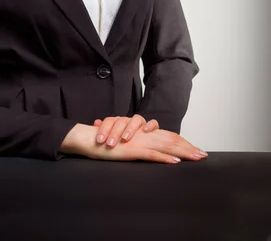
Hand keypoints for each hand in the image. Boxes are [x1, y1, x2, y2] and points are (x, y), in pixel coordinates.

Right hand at [85, 125, 207, 163]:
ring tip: (196, 158)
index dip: (182, 142)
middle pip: (171, 139)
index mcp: (143, 132)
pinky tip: (176, 161)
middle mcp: (144, 134)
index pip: (167, 135)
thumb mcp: (124, 141)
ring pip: (166, 145)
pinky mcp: (134, 150)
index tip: (195, 150)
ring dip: (183, 152)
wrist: (91, 139)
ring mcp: (140, 141)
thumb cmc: (106, 141)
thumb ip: (135, 141)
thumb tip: (146, 148)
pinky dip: (165, 157)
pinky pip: (152, 154)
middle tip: (202, 154)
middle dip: (188, 147)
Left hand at [93, 115, 159, 147]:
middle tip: (110, 144)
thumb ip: (103, 129)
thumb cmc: (123, 142)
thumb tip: (96, 122)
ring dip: (130, 128)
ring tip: (125, 138)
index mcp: (117, 121)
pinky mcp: (152, 127)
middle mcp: (128, 120)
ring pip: (136, 119)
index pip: (109, 121)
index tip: (99, 141)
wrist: (139, 142)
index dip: (103, 129)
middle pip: (121, 120)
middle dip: (115, 132)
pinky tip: (145, 131)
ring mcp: (140, 123)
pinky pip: (153, 123)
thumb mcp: (112, 137)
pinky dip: (150, 125)